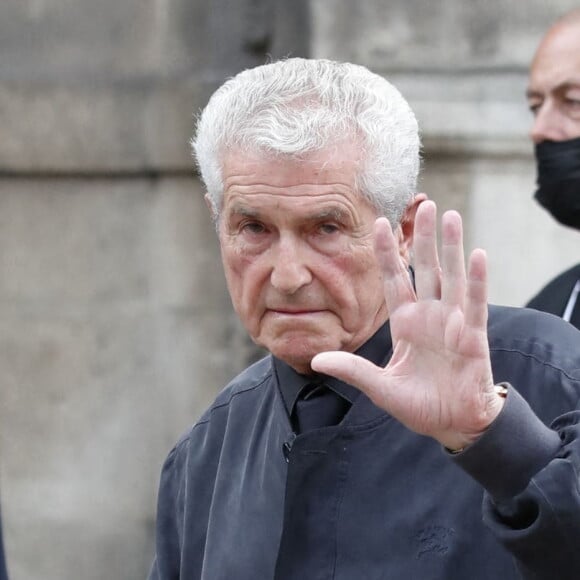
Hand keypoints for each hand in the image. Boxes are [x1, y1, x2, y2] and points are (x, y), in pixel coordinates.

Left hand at [311, 200, 504, 450]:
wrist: (452, 425)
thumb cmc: (418, 404)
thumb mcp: (379, 387)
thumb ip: (352, 370)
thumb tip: (315, 359)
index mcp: (405, 322)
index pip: (393, 279)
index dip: (387, 252)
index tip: (379, 222)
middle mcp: (428, 315)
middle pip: (425, 268)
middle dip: (422, 237)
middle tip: (422, 204)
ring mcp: (451, 322)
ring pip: (450, 277)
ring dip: (451, 247)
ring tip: (449, 215)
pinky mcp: (472, 336)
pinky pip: (474, 304)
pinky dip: (476, 281)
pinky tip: (477, 255)